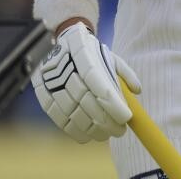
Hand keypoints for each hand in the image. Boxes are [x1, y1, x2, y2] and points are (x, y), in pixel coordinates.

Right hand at [31, 22, 141, 142]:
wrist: (60, 43)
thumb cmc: (91, 53)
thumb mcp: (110, 55)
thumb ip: (125, 73)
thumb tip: (137, 91)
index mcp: (86, 57)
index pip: (100, 85)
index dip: (113, 104)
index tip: (126, 117)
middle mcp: (66, 71)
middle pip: (87, 102)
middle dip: (105, 121)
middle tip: (120, 131)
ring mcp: (51, 84)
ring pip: (72, 113)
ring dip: (91, 129)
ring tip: (106, 135)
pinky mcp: (43, 96)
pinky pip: (57, 118)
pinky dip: (73, 131)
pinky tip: (86, 136)